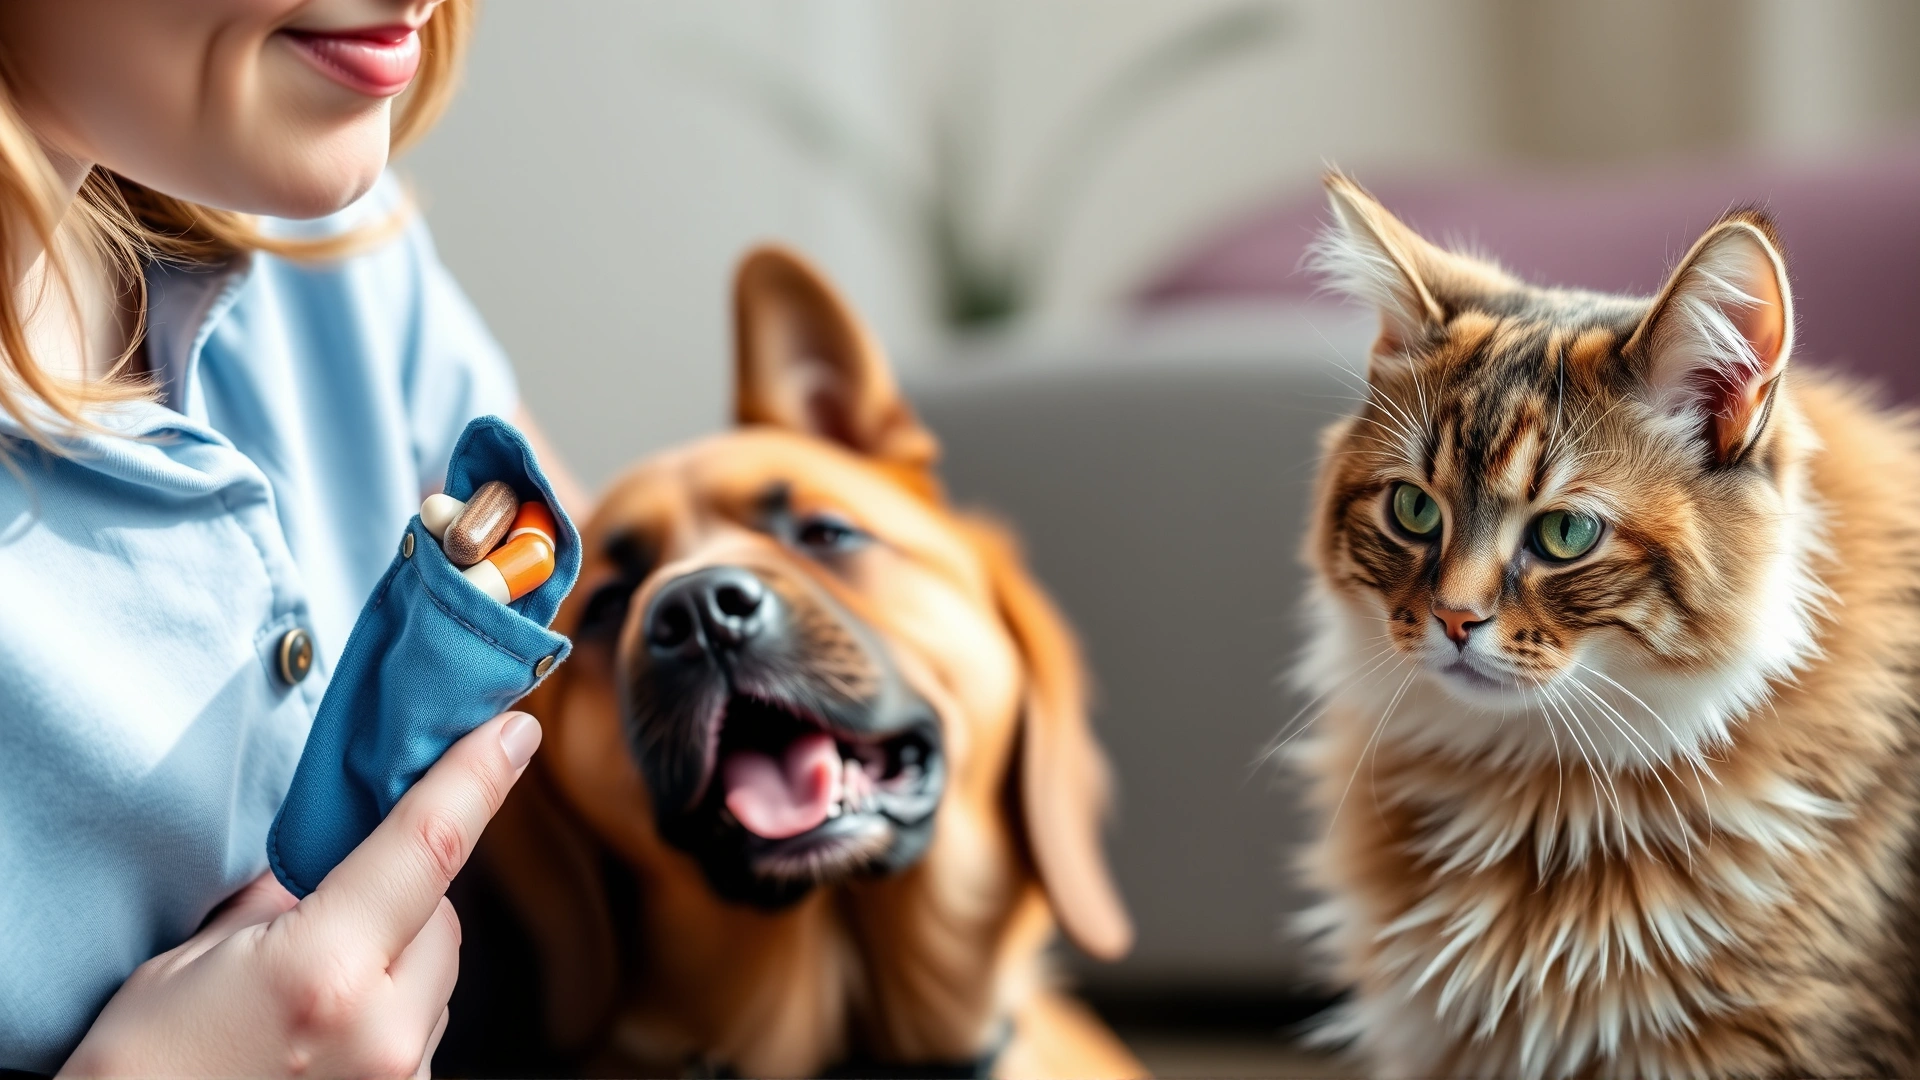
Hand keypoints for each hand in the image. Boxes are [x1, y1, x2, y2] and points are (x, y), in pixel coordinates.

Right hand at [60, 711, 542, 1078]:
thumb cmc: (138, 1074)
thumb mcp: (188, 965)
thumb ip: (277, 903)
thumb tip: (329, 861)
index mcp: (324, 973)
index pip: (428, 846)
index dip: (475, 777)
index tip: (513, 732)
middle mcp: (383, 1032)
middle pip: (441, 918)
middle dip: (400, 897)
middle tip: (327, 912)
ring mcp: (401, 1078)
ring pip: (437, 976)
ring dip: (395, 960)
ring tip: (307, 996)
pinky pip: (421, 1030)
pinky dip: (388, 1012)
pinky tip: (321, 1033)